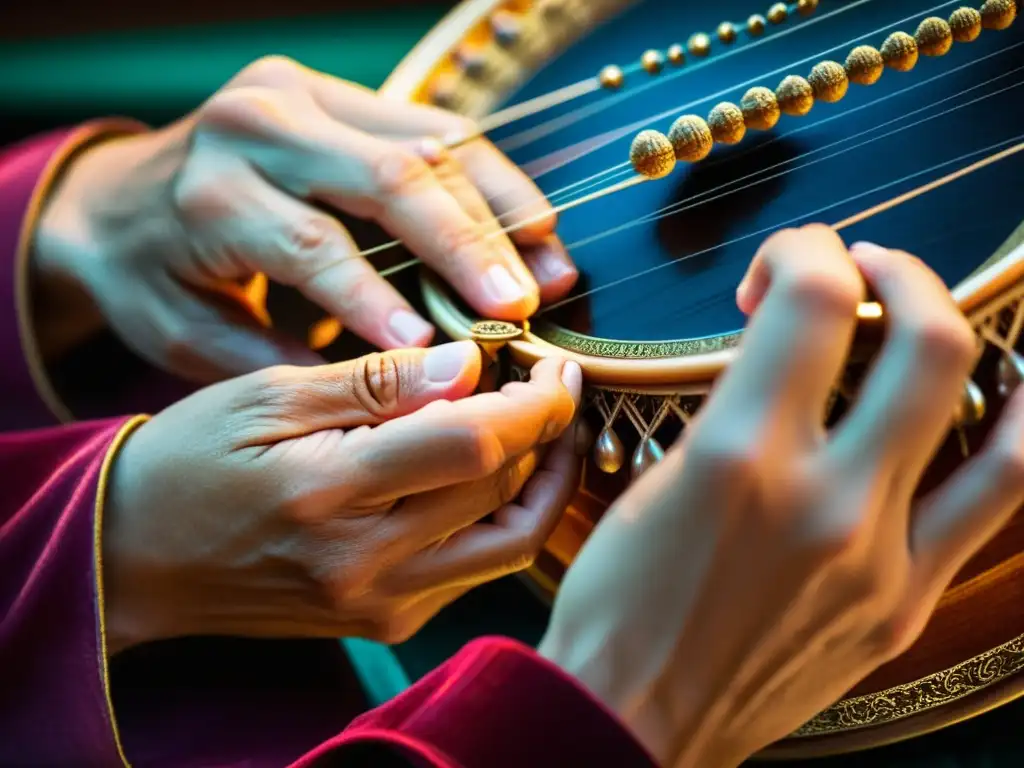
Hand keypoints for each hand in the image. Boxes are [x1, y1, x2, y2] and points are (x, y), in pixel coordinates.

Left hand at [34, 56, 576, 379]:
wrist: (118, 199)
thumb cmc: (155, 278)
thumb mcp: (187, 336)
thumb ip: (280, 365)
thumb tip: (386, 395)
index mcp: (211, 190)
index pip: (313, 243)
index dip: (380, 299)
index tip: (440, 354)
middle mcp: (262, 122)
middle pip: (388, 178)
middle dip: (465, 246)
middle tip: (521, 308)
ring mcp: (309, 95)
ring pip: (429, 144)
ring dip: (498, 212)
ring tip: (550, 275)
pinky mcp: (347, 96)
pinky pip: (441, 129)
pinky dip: (494, 181)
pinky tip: (535, 228)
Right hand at [101, 340, 582, 653]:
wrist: (135, 558)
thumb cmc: (189, 461)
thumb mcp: (267, 395)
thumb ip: (375, 383)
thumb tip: (468, 364)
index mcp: (329, 495)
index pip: (475, 448)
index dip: (536, 403)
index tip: (553, 363)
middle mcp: (366, 566)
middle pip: (508, 498)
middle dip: (549, 433)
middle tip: (548, 383)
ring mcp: (381, 604)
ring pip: (510, 544)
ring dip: (543, 482)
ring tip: (540, 426)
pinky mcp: (386, 619)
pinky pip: (476, 569)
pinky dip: (502, 515)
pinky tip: (492, 470)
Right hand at [539, 227, 1023, 766]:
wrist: (633, 719)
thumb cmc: (619, 604)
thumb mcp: (654, 482)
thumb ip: (730, 407)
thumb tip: (779, 349)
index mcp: (737, 458)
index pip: (812, 299)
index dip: (805, 249)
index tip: (784, 264)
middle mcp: (823, 500)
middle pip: (925, 339)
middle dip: (900, 273)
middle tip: (865, 271)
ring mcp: (878, 557)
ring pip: (986, 414)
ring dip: (959, 336)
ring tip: (928, 318)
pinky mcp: (902, 602)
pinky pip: (994, 499)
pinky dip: (1013, 431)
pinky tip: (1012, 400)